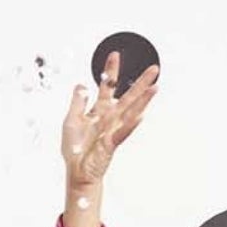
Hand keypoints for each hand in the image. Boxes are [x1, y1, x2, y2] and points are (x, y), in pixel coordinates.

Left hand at [62, 51, 160, 183]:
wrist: (77, 171)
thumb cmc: (75, 150)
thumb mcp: (71, 120)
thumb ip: (78, 102)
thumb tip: (81, 85)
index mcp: (99, 111)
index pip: (107, 87)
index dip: (111, 71)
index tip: (115, 55)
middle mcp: (108, 118)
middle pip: (127, 96)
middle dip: (140, 82)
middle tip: (153, 68)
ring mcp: (112, 130)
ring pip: (130, 111)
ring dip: (143, 100)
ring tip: (155, 88)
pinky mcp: (111, 143)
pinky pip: (122, 132)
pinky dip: (131, 124)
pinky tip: (141, 115)